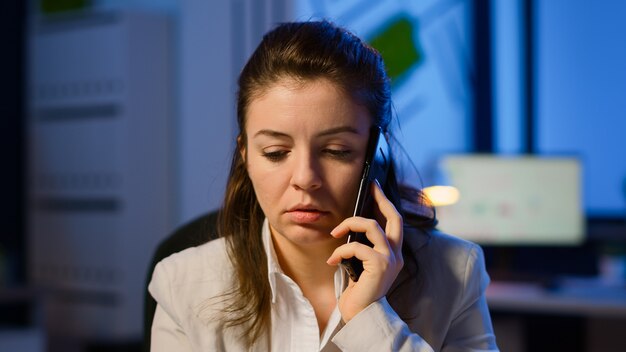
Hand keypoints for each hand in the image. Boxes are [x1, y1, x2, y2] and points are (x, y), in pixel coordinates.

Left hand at [326, 180, 403, 322]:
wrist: (362, 316)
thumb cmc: (359, 291)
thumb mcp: (362, 264)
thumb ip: (363, 247)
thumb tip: (350, 226)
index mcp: (394, 253)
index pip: (394, 221)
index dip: (385, 202)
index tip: (375, 186)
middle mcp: (396, 254)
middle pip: (394, 216)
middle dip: (380, 198)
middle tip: (370, 186)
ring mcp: (390, 259)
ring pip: (371, 227)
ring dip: (349, 225)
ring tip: (335, 233)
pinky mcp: (379, 266)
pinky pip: (357, 247)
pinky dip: (341, 250)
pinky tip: (332, 260)